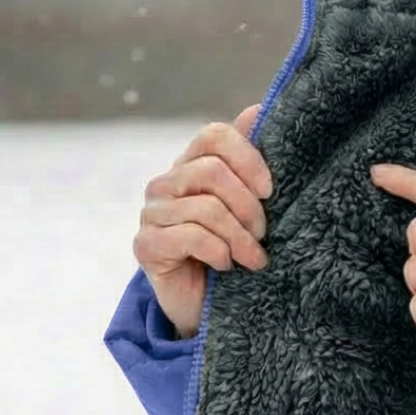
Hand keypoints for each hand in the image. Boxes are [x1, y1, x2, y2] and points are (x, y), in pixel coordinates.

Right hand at [133, 104, 273, 338]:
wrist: (206, 305)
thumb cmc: (233, 251)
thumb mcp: (249, 207)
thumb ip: (251, 161)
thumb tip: (258, 109)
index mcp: (192, 165)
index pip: (214, 136)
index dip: (248, 157)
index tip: (270, 191)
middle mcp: (166, 183)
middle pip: (212, 171)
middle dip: (248, 207)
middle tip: (263, 234)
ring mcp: (152, 213)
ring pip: (206, 208)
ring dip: (240, 237)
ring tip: (254, 258)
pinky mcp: (145, 245)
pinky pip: (190, 236)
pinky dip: (218, 252)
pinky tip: (226, 265)